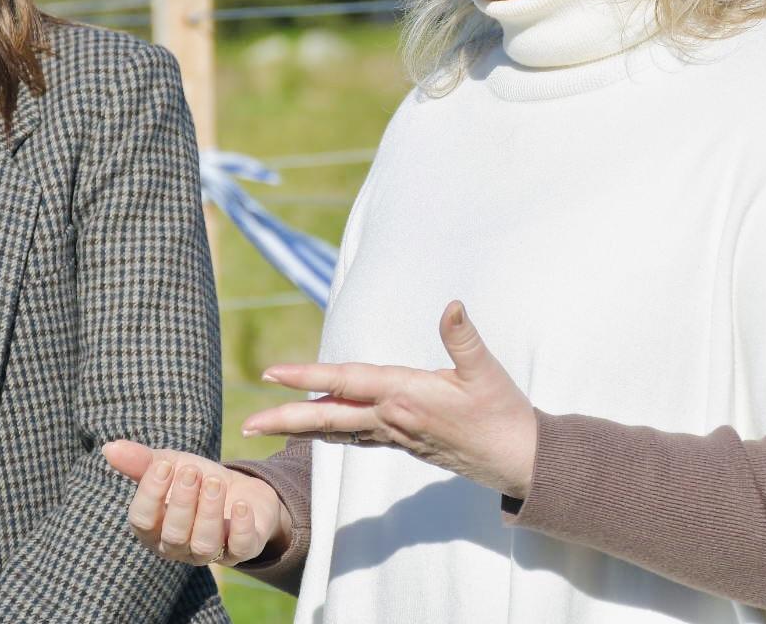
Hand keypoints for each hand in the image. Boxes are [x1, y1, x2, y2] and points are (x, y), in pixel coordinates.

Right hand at [102, 441, 290, 567]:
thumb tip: (108, 447)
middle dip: (182, 501)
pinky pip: (240, 548)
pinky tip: (242, 505)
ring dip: (209, 512)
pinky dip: (241, 528)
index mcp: (154, 528)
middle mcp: (178, 547)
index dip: (151, 494)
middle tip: (192, 471)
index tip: (165, 464)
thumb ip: (140, 461)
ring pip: (204, 543)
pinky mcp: (242, 550)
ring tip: (214, 482)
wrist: (240, 489)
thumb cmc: (195, 481)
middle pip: (173, 534)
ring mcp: (209, 552)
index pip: (142, 521)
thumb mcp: (170, 465)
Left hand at [242, 301, 537, 497]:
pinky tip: (319, 430)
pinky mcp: (404, 442)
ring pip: (338, 430)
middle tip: (248, 423)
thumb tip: (452, 306)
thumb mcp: (486, 372)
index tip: (273, 375)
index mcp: (407, 396)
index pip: (347, 383)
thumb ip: (463, 338)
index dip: (309, 376)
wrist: (517, 460)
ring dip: (301, 427)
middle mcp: (393, 418)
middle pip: (329, 417)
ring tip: (268, 426)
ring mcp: (396, 434)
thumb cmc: (503, 413)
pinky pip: (356, 437)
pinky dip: (331, 433)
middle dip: (286, 419)